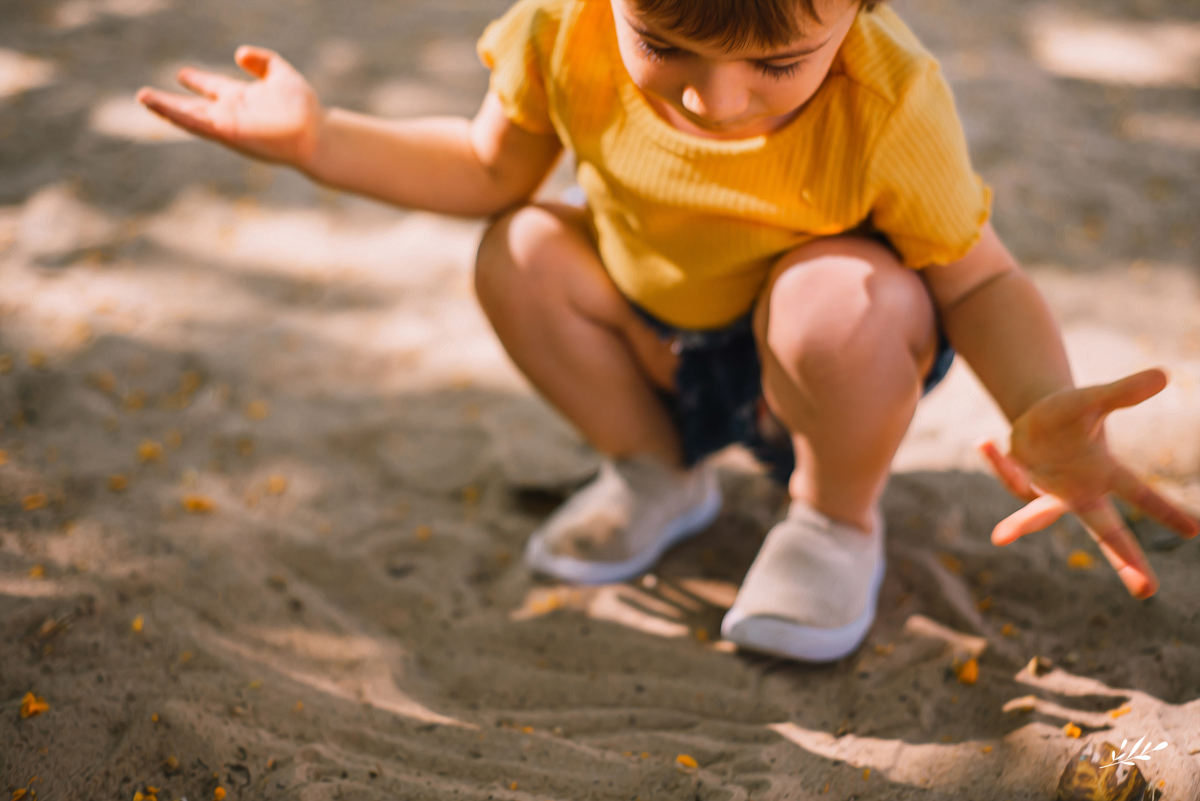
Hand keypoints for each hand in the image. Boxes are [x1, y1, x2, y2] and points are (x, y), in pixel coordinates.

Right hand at [137, 46, 322, 168]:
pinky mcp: (227, 133)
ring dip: (166, 108)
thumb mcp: (281, 74)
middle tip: (145, 95)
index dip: (198, 81)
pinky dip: (178, 116)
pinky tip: (160, 107)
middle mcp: (230, 113)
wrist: (315, 133)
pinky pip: (197, 125)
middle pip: (194, 106)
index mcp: (241, 98)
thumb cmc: (304, 108)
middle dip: (171, 101)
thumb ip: (262, 61)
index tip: (182, 74)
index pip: (213, 88)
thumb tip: (240, 53)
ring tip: (143, 98)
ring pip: (189, 116)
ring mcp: (227, 124)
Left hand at [978, 368, 1198, 598]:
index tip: (1194, 530)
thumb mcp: (1094, 398)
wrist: (1038, 421)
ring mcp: (1049, 493)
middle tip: (1148, 591)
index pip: (1140, 493)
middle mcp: (1081, 491)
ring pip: (1037, 515)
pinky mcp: (1021, 486)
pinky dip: (996, 460)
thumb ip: (1123, 392)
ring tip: (1000, 536)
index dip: (1165, 510)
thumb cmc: (1072, 413)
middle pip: (1106, 530)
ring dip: (1021, 525)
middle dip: (1125, 559)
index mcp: (1106, 473)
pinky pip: (1008, 475)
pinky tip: (983, 442)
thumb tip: (1163, 375)